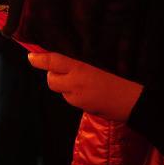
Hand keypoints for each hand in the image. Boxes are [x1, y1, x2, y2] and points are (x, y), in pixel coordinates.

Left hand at [28, 52, 142, 121]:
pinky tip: (89, 92)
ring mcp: (77, 98)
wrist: (132, 101)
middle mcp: (75, 83)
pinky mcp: (82, 108)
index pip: (54, 61)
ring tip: (83, 82)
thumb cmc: (118, 78)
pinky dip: (74, 95)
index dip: (40, 59)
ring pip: (61, 91)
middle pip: (51, 80)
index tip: (31, 56)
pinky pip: (71, 99)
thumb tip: (60, 63)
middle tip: (64, 71)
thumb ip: (77, 65)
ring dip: (65, 86)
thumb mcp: (97, 65)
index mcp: (80, 68)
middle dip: (53, 76)